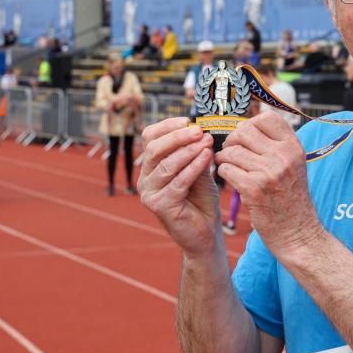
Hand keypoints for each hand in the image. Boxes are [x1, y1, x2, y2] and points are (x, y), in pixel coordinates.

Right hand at [138, 119, 218, 257]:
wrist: (206, 232)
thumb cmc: (202, 200)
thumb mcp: (200, 171)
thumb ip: (196, 153)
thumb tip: (199, 131)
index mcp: (151, 167)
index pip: (149, 138)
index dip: (167, 126)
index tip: (188, 120)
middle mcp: (145, 179)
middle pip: (154, 149)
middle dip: (178, 137)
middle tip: (199, 131)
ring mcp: (149, 194)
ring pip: (166, 164)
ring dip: (188, 151)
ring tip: (207, 142)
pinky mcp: (160, 206)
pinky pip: (178, 181)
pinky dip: (193, 167)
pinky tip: (206, 158)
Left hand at [215, 111, 323, 255]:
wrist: (297, 231)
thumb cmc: (291, 198)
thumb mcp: (293, 165)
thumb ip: (276, 145)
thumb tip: (246, 126)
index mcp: (294, 147)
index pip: (267, 118)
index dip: (252, 124)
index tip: (247, 138)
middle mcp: (283, 156)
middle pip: (244, 131)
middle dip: (233, 141)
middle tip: (232, 153)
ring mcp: (269, 172)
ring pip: (231, 151)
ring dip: (225, 159)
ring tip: (229, 167)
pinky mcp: (253, 189)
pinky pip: (226, 169)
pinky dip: (224, 173)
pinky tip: (231, 180)